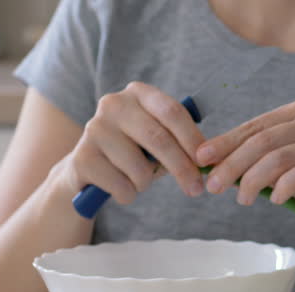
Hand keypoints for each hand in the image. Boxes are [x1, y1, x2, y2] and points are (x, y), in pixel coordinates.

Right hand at [59, 82, 205, 204]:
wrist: (88, 169)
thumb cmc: (134, 153)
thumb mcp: (159, 141)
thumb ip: (183, 145)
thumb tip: (213, 163)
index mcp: (139, 94)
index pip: (173, 112)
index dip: (193, 139)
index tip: (208, 163)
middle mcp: (114, 104)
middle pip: (159, 138)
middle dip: (182, 168)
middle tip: (196, 190)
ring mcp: (94, 128)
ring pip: (139, 168)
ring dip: (146, 184)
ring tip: (138, 181)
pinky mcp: (81, 157)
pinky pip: (121, 186)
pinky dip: (128, 195)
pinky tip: (119, 188)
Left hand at [195, 99, 294, 233]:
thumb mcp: (281, 165)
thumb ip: (254, 158)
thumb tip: (209, 161)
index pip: (255, 126)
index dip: (225, 142)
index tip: (201, 159)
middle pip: (263, 140)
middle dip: (232, 163)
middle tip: (213, 185)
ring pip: (278, 157)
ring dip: (252, 180)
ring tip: (241, 199)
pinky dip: (280, 189)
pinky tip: (273, 200)